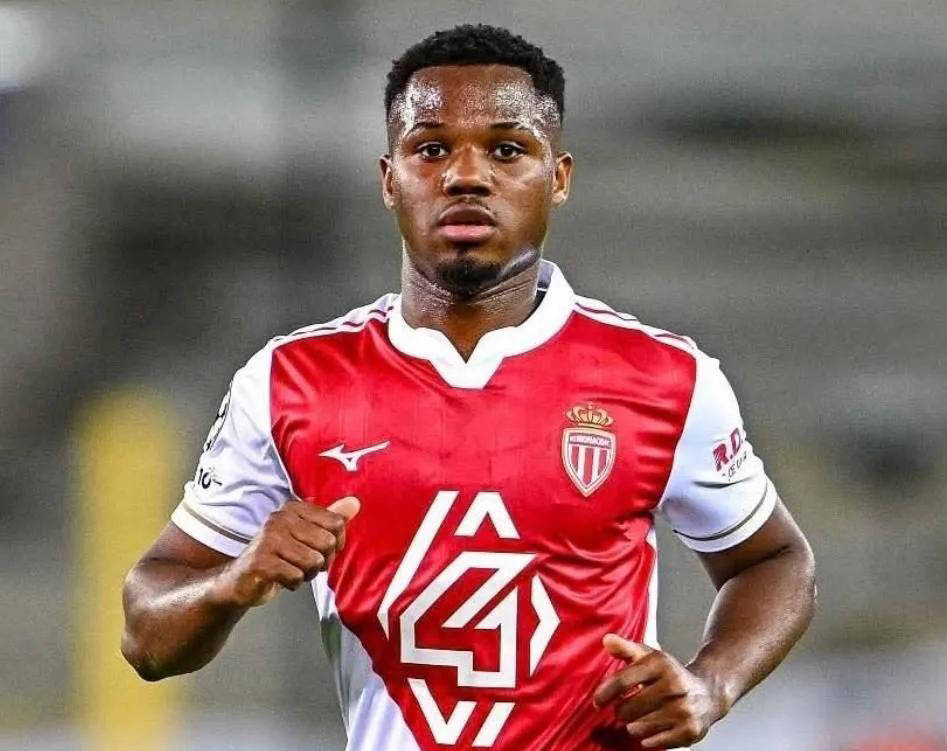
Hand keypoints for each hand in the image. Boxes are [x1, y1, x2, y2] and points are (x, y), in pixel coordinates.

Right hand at [214, 497, 359, 607]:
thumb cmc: (279, 556)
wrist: (241, 580)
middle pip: (327, 543)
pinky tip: (280, 578)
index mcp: (294, 508)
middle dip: (320, 561)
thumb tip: (355, 503)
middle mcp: (280, 518)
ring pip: (313, 562)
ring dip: (306, 574)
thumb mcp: (307, 535)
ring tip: (291, 569)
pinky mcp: (261, 561)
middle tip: (303, 563)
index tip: (321, 550)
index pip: (336, 523)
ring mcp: (269, 539)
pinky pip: (296, 576)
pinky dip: (293, 583)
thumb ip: (331, 518)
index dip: (335, 544)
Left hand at [592, 634, 727, 748]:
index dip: (605, 693)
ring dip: (633, 726)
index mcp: (661, 664)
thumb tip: (607, 640)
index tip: (597, 701)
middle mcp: (674, 686)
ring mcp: (683, 709)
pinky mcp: (689, 730)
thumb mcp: (649, 657)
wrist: (708, 694)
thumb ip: (626, 649)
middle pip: (628, 708)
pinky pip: (654, 741)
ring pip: (638, 727)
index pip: (623, 680)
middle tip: (625, 710)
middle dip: (621, 712)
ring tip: (638, 718)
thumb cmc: (671, 676)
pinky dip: (647, 739)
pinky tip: (650, 730)